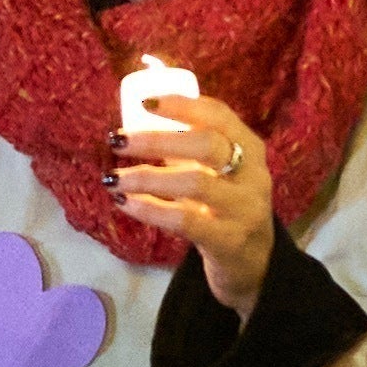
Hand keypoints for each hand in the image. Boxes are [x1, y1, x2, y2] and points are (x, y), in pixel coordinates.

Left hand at [115, 76, 278, 303]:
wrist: (254, 263)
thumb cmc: (224, 206)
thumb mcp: (215, 173)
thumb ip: (187, 149)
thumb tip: (135, 123)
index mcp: (250, 148)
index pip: (219, 115)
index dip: (182, 105)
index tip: (144, 103)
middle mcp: (253, 175)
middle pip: (207, 145)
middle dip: (157, 140)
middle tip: (118, 141)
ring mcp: (245, 209)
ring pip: (194, 183)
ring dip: (146, 177)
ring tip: (113, 179)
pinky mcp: (229, 240)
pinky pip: (185, 221)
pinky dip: (150, 209)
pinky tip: (126, 203)